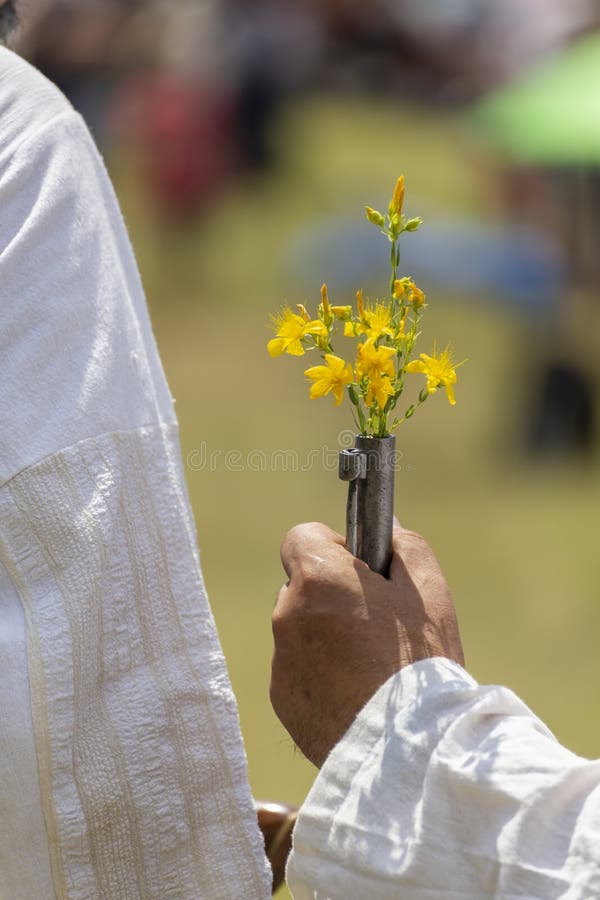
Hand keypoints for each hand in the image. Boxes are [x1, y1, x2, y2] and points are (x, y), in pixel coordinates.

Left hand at [270, 521, 463, 767]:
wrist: (408, 748)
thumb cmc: (421, 662)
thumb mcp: (429, 591)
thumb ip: (403, 546)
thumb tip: (386, 528)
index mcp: (318, 579)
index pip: (301, 537)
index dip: (332, 548)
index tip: (359, 571)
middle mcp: (287, 614)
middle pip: (302, 586)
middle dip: (331, 595)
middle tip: (374, 622)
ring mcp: (280, 659)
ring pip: (300, 629)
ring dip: (325, 635)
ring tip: (371, 664)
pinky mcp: (282, 698)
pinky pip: (299, 669)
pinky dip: (321, 674)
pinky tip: (358, 692)